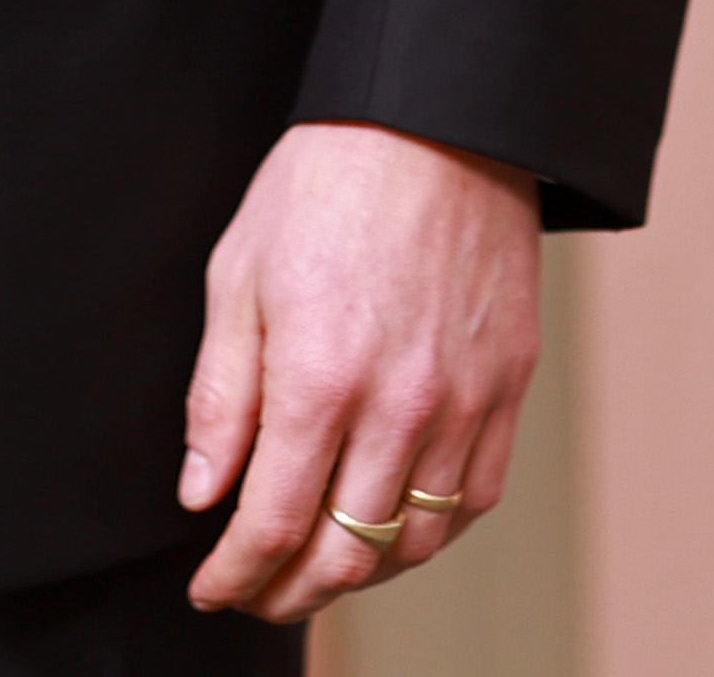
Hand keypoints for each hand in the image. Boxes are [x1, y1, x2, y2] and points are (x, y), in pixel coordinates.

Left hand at [177, 121, 542, 618]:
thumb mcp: (239, 276)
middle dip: (288, 592)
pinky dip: (430, 534)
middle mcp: (399, 406)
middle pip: (344, 554)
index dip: (234, 576)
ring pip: (413, 543)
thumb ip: (220, 397)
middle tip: (255, 591)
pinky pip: (475, 498)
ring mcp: (464, 401)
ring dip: (359, 573)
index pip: (271, 527)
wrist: (439, 120)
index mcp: (319, 379)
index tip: (212, 585)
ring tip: (319, 564)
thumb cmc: (328, 183)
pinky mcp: (509, 386)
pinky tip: (393, 524)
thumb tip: (203, 494)